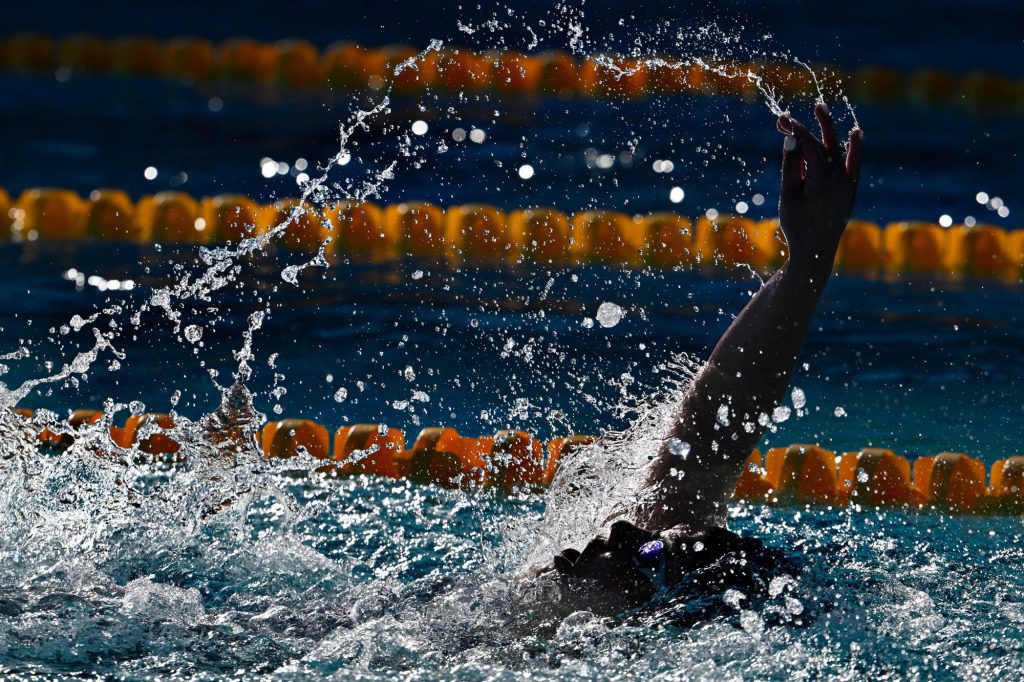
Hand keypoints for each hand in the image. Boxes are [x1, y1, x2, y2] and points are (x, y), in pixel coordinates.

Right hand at [776, 103, 862, 268]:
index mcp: (822, 179)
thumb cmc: (796, 226)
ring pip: (839, 151)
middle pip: (826, 144)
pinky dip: (854, 149)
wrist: (815, 252)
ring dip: (831, 132)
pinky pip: (854, 165)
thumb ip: (791, 166)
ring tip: (822, 113)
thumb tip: (792, 138)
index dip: (796, 130)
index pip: (810, 145)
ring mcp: (847, 185)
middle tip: (808, 106)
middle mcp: (839, 179)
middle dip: (816, 124)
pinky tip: (856, 134)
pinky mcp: (850, 192)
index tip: (782, 120)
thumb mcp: (789, 196)